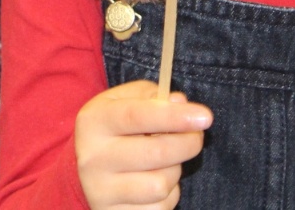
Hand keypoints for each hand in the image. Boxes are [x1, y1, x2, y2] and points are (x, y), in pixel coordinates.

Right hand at [75, 81, 210, 209]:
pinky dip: (168, 194)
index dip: (174, 116)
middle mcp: (92, 158)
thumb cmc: (117, 128)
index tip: (205, 117)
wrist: (88, 170)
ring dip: (174, 171)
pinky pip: (159, 207)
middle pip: (156, 152)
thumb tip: (179, 103)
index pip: (137, 116)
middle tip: (196, 136)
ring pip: (160, 184)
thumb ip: (153, 95)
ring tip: (164, 162)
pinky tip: (154, 181)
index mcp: (94, 122)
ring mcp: (100, 192)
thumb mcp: (125, 100)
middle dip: (188, 143)